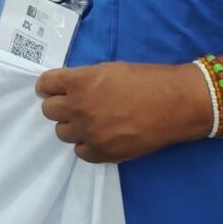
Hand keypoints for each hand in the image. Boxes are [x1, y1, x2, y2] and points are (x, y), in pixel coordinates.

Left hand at [36, 61, 211, 162]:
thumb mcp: (110, 70)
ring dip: (73, 126)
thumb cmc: (148, 80)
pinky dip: (87, 145)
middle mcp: (79, 108)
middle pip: (49, 111)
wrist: (177, 103)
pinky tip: (100, 136)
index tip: (52, 89)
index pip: (45, 85)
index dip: (49, 86)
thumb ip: (85, 79)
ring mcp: (89, 133)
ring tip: (90, 121)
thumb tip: (68, 88)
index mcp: (80, 82)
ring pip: (62, 133)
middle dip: (59, 106)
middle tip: (74, 105)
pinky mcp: (103, 153)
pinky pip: (80, 152)